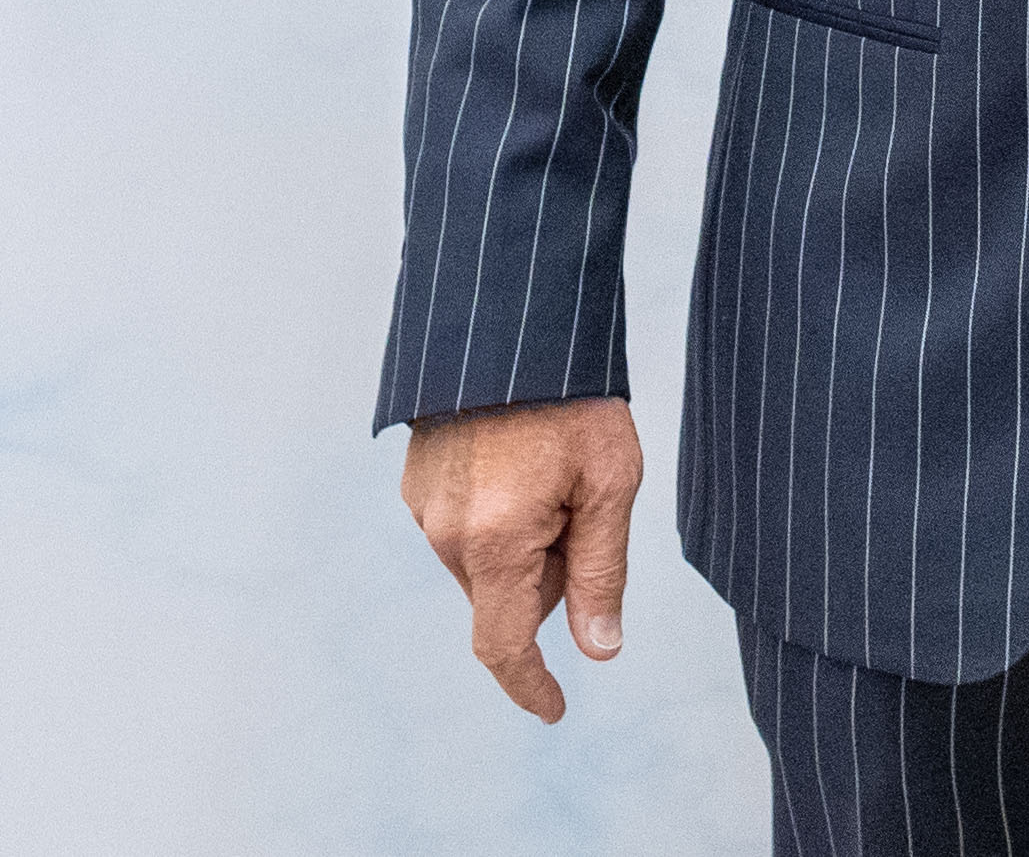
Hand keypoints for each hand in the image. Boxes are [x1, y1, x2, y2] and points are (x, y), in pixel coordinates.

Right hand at [401, 395, 644, 722]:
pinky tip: (528, 463)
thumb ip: (601, 573)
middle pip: (505, 597)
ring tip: (560, 472)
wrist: (513, 319)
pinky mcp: (418, 479)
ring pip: (487, 563)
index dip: (530, 685)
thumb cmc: (573, 397)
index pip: (504, 646)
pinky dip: (502, 520)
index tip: (555, 709)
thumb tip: (598, 650)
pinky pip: (465, 528)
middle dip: (551, 581)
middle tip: (589, 510)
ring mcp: (424, 504)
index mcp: (493, 541)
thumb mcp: (610, 482)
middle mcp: (445, 532)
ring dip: (527, 546)